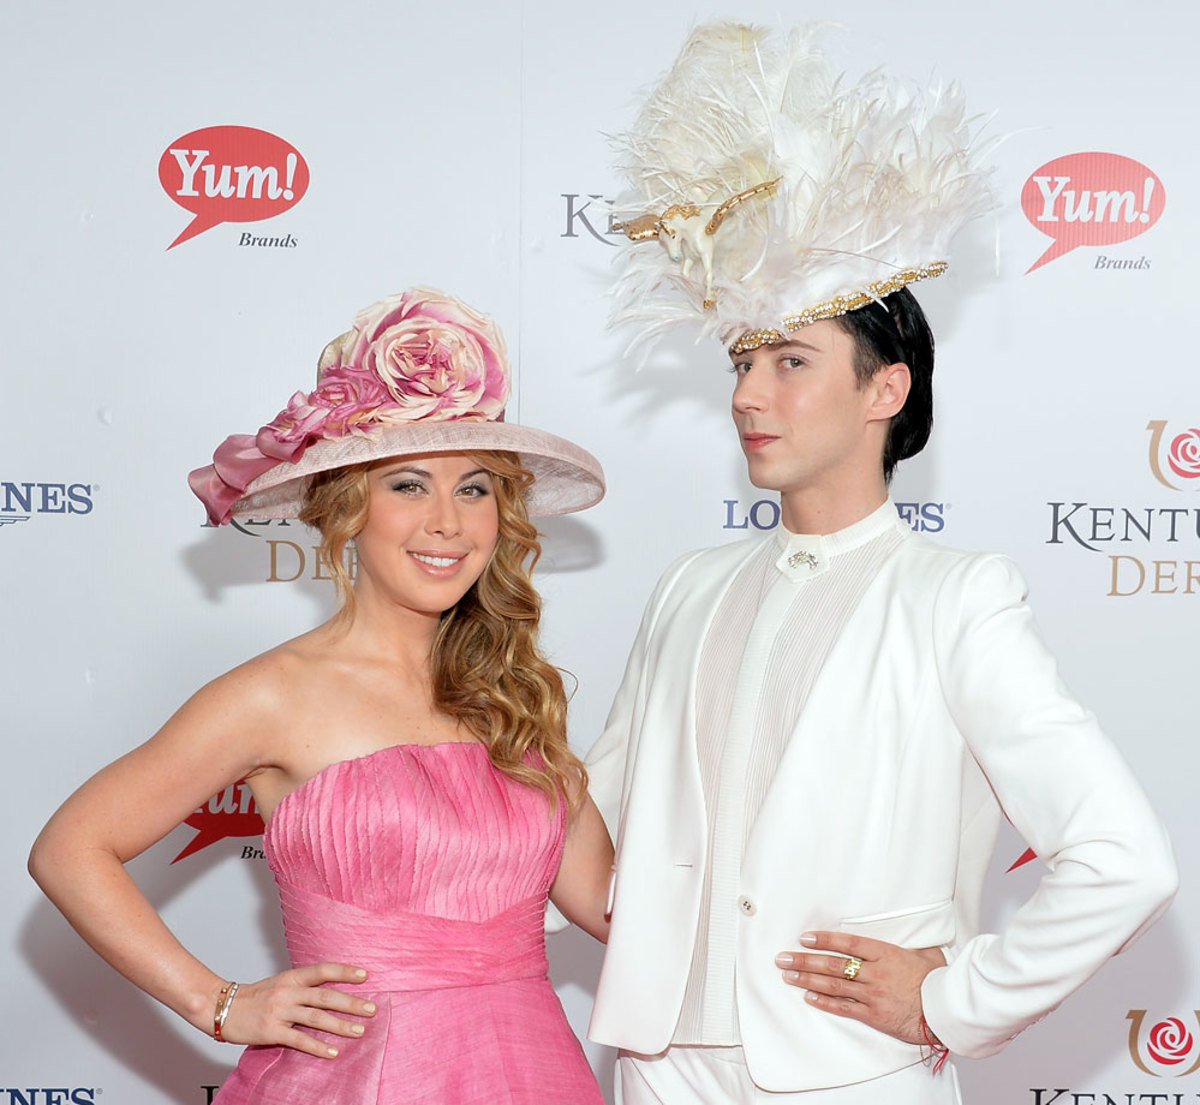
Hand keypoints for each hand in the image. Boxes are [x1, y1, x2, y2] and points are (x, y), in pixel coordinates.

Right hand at [215, 962, 375, 1057]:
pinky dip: (317, 1046)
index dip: (344, 972)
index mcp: (291, 977)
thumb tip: (331, 988)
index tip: (365, 975)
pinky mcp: (271, 1031)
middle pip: (325, 996)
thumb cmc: (255, 997)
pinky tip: (333, 1051)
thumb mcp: (280, 983)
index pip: (322, 971)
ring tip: (360, 1031)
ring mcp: (279, 1011)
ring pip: (316, 1018)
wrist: (222, 1007)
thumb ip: (302, 986)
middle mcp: (287, 992)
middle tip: (372, 1009)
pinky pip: (299, 1040)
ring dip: (340, 1025)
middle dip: (351, 1003)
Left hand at [775, 932, 945, 1045]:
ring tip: (788, 975)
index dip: (825, 939)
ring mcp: (873, 994)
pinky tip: (809, 996)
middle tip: (783, 957)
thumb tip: (908, 932)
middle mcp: (875, 972)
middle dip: (805, 960)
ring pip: (834, 984)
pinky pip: (844, 1007)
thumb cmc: (938, 981)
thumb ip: (909, 944)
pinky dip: (825, 1002)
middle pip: (833, 964)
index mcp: (886, 953)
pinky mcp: (874, 1015)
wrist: (946, 1011)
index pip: (848, 942)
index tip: (805, 938)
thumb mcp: (925, 954)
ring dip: (808, 979)